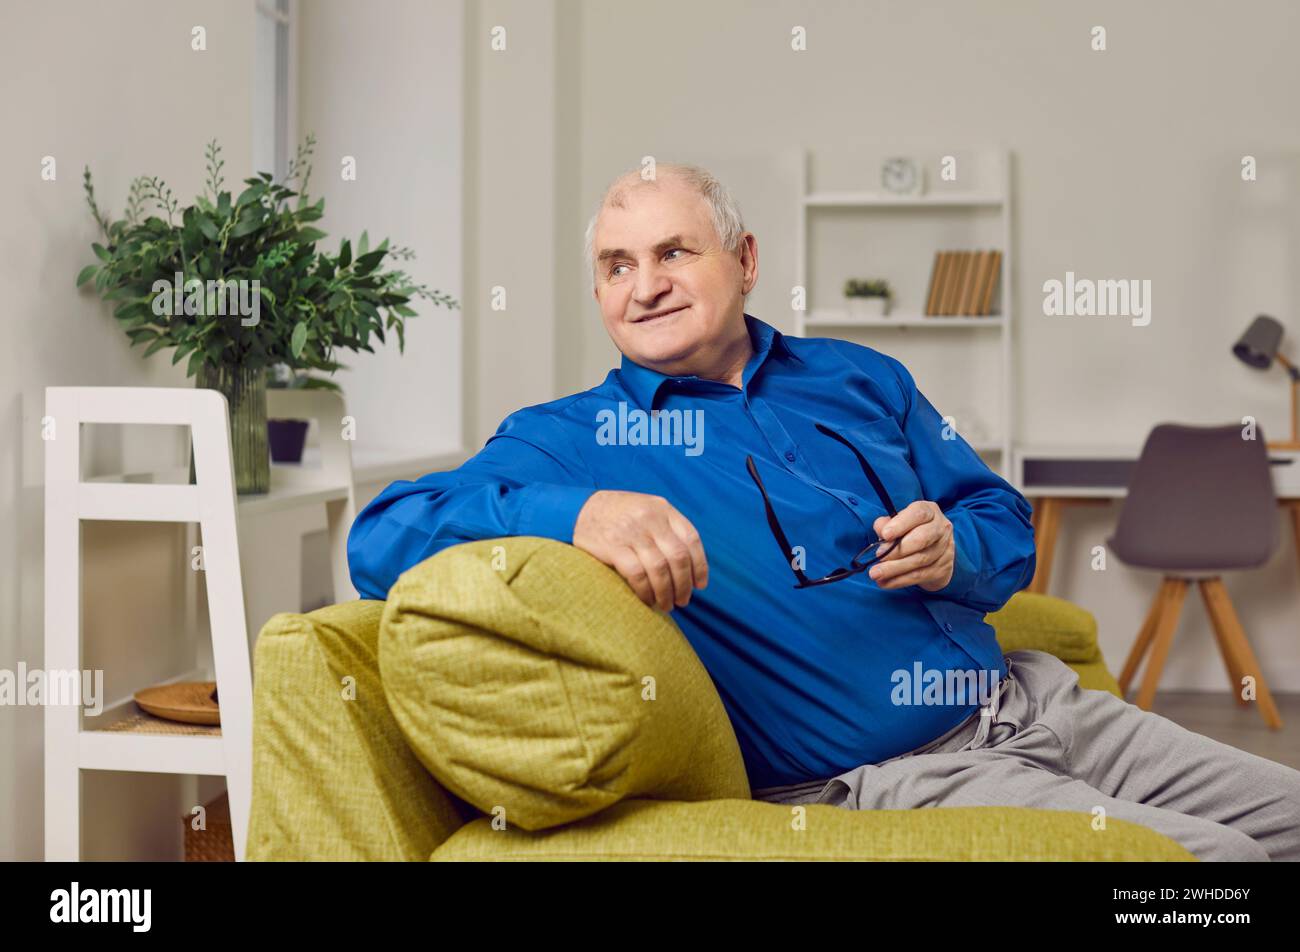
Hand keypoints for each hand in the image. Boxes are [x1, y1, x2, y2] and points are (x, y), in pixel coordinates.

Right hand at [573, 490, 707, 611]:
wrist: (578, 509)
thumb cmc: (618, 515)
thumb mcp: (646, 510)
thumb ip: (667, 529)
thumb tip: (689, 566)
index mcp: (662, 508)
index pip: (691, 539)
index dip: (700, 566)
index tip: (700, 585)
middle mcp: (650, 518)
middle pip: (678, 557)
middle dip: (684, 584)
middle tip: (683, 601)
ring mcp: (631, 532)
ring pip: (660, 569)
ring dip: (666, 592)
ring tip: (666, 605)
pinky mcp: (613, 546)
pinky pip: (637, 575)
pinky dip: (645, 591)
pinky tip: (647, 600)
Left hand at [867, 501, 954, 591]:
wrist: (934, 552)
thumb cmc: (910, 532)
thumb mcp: (898, 523)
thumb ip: (886, 524)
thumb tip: (881, 530)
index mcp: (929, 511)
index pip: (918, 514)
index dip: (901, 524)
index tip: (885, 535)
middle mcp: (941, 528)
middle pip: (921, 539)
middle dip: (897, 550)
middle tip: (878, 557)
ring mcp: (944, 548)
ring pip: (920, 560)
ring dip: (895, 568)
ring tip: (876, 574)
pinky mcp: (942, 568)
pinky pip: (920, 575)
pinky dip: (900, 580)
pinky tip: (885, 582)